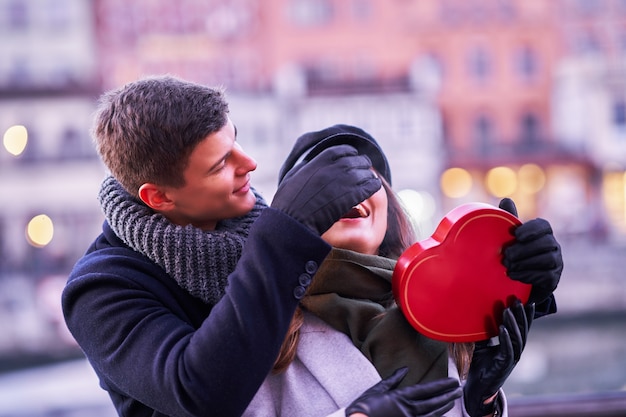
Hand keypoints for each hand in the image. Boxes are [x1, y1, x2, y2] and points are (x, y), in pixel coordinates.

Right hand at [271, 144, 380, 234]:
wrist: (294, 224)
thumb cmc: (287, 206)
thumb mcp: (290, 181)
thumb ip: (302, 169)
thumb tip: (307, 164)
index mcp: (318, 162)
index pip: (341, 151)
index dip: (349, 154)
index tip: (352, 158)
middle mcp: (333, 168)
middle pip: (357, 160)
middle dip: (362, 165)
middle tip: (365, 171)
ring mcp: (343, 181)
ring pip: (365, 173)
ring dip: (368, 177)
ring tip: (370, 182)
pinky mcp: (351, 196)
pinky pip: (369, 187)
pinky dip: (372, 187)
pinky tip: (373, 190)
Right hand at [346, 367, 461, 416]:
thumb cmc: (364, 407)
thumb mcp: (377, 389)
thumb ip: (393, 380)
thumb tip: (404, 369)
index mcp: (401, 397)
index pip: (426, 390)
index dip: (441, 385)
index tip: (452, 382)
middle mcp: (408, 410)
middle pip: (433, 402)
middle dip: (447, 395)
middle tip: (458, 390)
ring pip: (432, 414)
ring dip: (443, 407)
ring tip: (452, 401)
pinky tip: (440, 416)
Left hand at [463, 299, 533, 416]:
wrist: (476, 386)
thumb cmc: (480, 365)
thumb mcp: (481, 345)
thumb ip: (484, 332)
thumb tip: (477, 314)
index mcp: (511, 345)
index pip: (520, 327)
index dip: (524, 314)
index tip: (525, 299)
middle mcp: (515, 350)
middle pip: (522, 330)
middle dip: (521, 314)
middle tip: (518, 299)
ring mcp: (511, 358)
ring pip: (517, 338)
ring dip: (513, 323)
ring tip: (508, 310)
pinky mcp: (504, 365)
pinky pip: (508, 350)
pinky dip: (505, 338)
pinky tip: (502, 328)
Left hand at [498, 198, 562, 304]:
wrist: (521, 281)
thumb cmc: (516, 252)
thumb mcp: (512, 237)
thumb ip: (510, 219)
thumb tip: (506, 199)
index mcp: (543, 232)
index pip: (543, 226)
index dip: (531, 229)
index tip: (516, 235)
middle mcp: (554, 246)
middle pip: (546, 244)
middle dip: (524, 250)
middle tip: (506, 255)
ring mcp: (557, 263)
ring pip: (548, 260)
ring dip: (525, 263)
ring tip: (508, 266)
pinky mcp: (554, 279)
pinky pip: (546, 276)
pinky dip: (528, 275)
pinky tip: (514, 275)